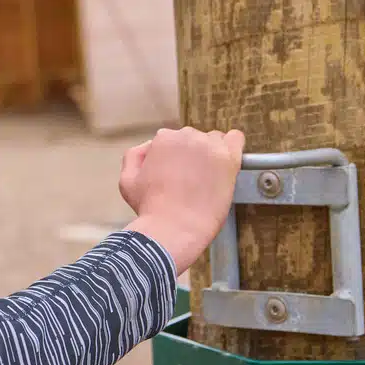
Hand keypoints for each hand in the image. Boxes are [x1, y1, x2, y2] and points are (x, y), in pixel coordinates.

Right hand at [120, 128, 244, 275]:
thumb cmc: (151, 208)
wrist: (174, 228)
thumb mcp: (128, 180)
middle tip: (189, 179)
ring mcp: (210, 147)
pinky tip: (227, 161)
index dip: (172, 158)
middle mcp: (187, 137)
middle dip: (191, 155)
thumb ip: (135, 155)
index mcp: (164, 139)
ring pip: (214, 140)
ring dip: (211, 153)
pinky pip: (236, 139)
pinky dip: (232, 145)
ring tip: (207, 176)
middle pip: (193, 139)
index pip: (171, 139)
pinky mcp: (229, 160)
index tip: (175, 174)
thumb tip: (149, 147)